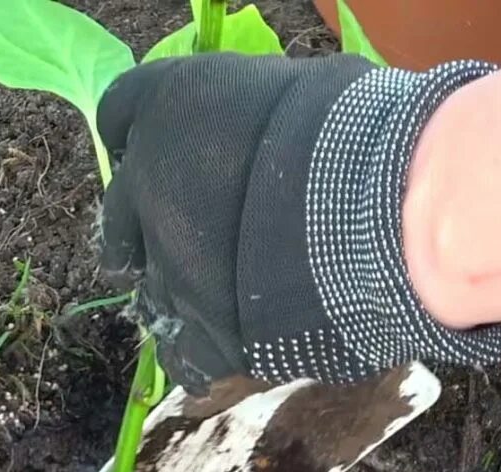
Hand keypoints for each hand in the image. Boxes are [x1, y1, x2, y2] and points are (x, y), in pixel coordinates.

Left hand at [95, 52, 500, 394]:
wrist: (381, 209)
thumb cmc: (355, 124)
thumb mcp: (295, 84)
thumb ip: (253, 107)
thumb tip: (263, 119)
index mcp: (165, 106)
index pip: (119, 115)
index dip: (146, 140)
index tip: (173, 152)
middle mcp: (145, 187)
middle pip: (120, 217)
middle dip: (148, 230)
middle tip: (187, 237)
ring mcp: (169, 267)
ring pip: (150, 291)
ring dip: (177, 293)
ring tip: (219, 296)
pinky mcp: (206, 334)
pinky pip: (184, 357)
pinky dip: (201, 354)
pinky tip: (229, 345)